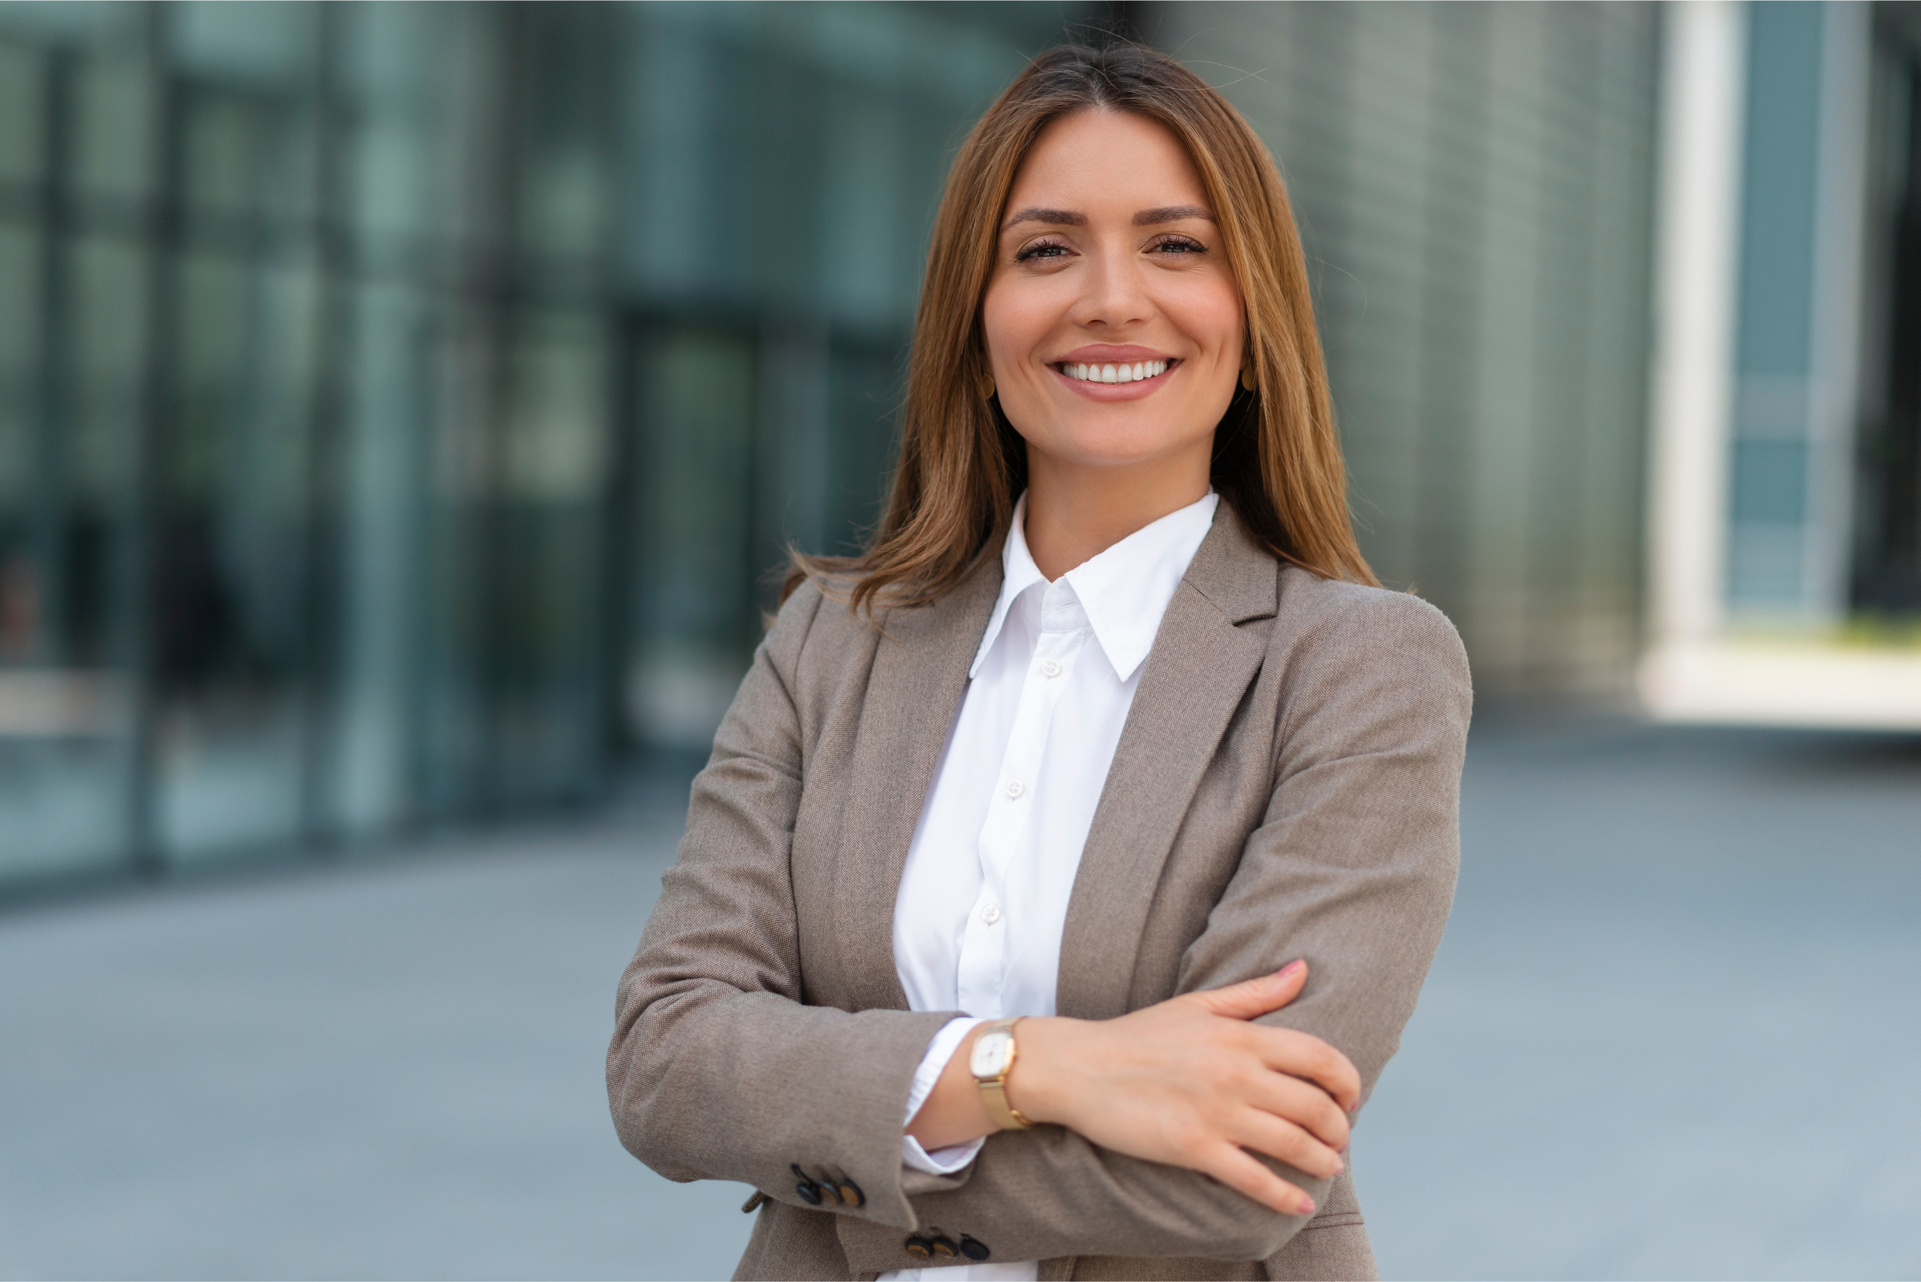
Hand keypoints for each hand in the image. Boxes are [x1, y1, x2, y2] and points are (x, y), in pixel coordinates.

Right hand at [1011, 961, 1357, 1215]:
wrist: (1078, 1066)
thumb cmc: (1137, 1035)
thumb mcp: (1199, 1004)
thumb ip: (1255, 992)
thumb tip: (1303, 969)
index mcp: (1241, 1036)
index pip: (1320, 1057)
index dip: (1348, 1080)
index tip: (1351, 1096)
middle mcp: (1236, 1073)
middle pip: (1315, 1106)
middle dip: (1339, 1128)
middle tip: (1340, 1138)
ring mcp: (1216, 1113)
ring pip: (1293, 1144)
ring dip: (1322, 1161)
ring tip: (1328, 1166)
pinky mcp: (1192, 1147)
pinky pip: (1254, 1179)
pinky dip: (1286, 1195)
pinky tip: (1301, 1201)